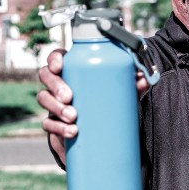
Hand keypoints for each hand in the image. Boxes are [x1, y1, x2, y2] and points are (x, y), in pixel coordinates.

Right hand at [37, 49, 152, 164]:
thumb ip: (133, 84)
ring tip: (73, 117)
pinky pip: (48, 123)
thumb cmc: (109, 100)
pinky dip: (58, 128)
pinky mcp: (54, 122)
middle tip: (69, 97)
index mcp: (73, 69)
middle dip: (55, 86)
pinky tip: (71, 132)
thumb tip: (145, 78)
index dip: (54, 59)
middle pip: (46, 76)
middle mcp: (59, 83)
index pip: (57, 57)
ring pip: (44, 98)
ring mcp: (54, 102)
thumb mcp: (121, 91)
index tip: (59, 66)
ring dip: (55, 107)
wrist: (102, 130)